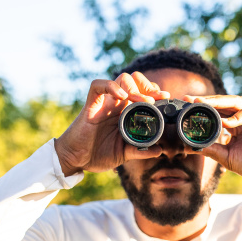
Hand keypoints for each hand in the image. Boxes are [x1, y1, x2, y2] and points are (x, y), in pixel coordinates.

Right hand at [54, 72, 169, 174]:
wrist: (76, 160)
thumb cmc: (97, 155)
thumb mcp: (124, 153)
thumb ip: (141, 151)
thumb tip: (160, 150)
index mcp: (126, 114)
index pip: (142, 92)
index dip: (154, 92)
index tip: (165, 100)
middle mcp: (116, 105)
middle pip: (134, 81)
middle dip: (147, 86)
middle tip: (156, 99)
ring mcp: (104, 104)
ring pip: (121, 80)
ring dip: (134, 88)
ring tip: (143, 101)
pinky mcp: (91, 106)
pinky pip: (97, 86)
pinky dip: (111, 86)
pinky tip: (122, 96)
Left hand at [186, 95, 241, 184]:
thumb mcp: (228, 157)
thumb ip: (211, 149)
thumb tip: (190, 146)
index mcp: (236, 124)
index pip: (217, 111)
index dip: (202, 108)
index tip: (186, 107)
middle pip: (224, 103)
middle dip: (207, 101)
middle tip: (191, 100)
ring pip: (236, 102)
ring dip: (219, 103)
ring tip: (203, 104)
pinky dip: (239, 116)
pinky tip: (226, 122)